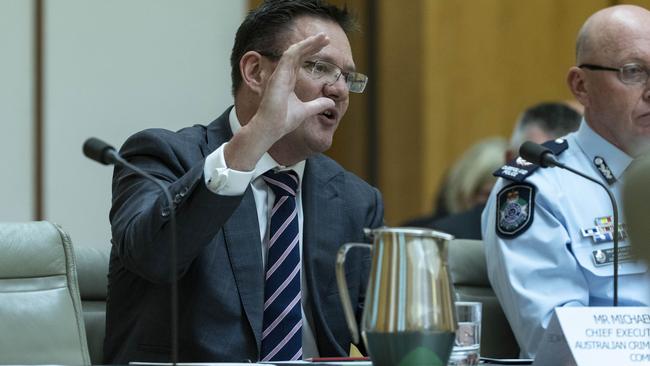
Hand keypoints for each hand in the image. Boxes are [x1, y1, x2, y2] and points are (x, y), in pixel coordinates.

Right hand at [225, 33, 334, 170]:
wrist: (272, 128)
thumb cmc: (283, 120)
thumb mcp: (306, 110)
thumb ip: (317, 105)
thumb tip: (331, 102)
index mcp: (288, 81)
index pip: (300, 61)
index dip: (311, 51)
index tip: (324, 45)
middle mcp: (283, 75)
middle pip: (298, 53)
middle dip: (312, 44)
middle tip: (325, 37)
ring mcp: (279, 74)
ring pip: (294, 52)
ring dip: (308, 43)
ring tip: (321, 38)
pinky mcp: (278, 76)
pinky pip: (288, 57)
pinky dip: (299, 49)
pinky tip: (309, 44)